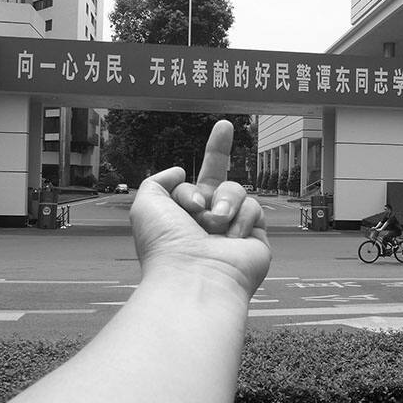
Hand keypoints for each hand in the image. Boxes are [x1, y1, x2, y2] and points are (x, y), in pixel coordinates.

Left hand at [129, 120, 270, 298]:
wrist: (195, 275)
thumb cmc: (166, 245)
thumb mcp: (146, 204)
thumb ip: (158, 180)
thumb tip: (181, 170)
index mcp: (182, 215)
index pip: (192, 181)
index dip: (197, 165)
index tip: (206, 144)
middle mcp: (208, 221)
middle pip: (220, 178)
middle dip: (220, 149)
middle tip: (224, 126)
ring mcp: (233, 229)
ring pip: (236, 190)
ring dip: (223, 201)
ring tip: (214, 222)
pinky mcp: (256, 238)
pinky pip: (254, 208)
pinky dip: (240, 218)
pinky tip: (230, 237)